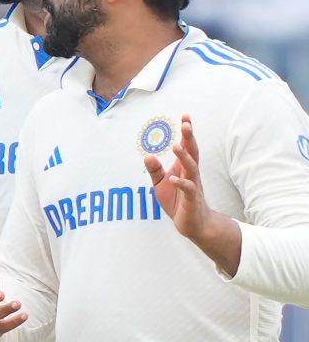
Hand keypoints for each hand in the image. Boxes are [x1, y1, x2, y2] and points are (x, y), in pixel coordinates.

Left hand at [143, 115, 211, 240]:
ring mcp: (193, 186)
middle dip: (190, 138)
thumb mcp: (160, 184)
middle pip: (193, 153)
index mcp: (184, 168)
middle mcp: (191, 174)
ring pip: (192, 169)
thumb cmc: (177, 201)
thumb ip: (154, 170)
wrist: (191, 224)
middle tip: (186, 124)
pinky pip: (188, 189)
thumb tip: (148, 156)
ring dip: (184, 157)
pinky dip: (181, 183)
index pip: (187, 147)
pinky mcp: (191, 200)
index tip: (185, 117)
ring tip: (176, 146)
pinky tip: (172, 178)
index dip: (187, 133)